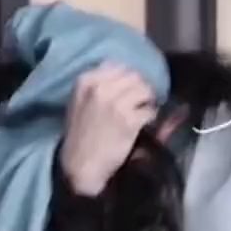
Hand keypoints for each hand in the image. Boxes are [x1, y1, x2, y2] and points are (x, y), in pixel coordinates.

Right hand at [61, 64, 157, 195]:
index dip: (128, 78)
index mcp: (86, 82)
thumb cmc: (80, 135)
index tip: (130, 89)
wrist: (80, 164)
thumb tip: (118, 67)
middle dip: (141, 87)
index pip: (117, 66)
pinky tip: (145, 122)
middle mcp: (100, 89)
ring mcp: (115, 104)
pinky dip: (151, 116)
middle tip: (142, 99)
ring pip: (145, 90)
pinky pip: (150, 110)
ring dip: (148, 100)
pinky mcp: (129, 121)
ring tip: (144, 109)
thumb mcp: (80, 102)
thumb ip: (96, 84)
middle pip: (134, 76)